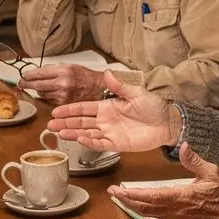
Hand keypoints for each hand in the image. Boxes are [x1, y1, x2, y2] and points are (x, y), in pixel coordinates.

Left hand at [20, 63, 104, 104]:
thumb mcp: (71, 66)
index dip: (29, 75)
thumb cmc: (86, 77)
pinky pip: (50, 100)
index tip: (23, 75)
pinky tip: (50, 93)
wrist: (99, 89)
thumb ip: (55, 69)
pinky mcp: (64, 105)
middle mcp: (62, 83)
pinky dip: (47, 96)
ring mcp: (63, 95)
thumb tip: (39, 72)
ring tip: (36, 87)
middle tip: (21, 83)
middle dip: (27, 84)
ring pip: (42, 93)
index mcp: (63, 71)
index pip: (40, 73)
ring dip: (38, 90)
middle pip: (38, 84)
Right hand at [48, 71, 178, 152]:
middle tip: (50, 125)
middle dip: (66, 123)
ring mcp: (110, 133)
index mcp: (108, 106)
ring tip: (59, 134)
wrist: (167, 123)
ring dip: (73, 134)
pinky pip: (100, 144)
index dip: (70, 110)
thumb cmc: (154, 107)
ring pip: (87, 134)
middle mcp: (106, 120)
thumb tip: (107, 73)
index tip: (57, 111)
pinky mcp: (118, 144)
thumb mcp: (136, 93)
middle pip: (81, 122)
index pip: (84, 108)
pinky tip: (80, 140)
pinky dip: (90, 143)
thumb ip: (119, 86)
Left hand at [108, 142, 218, 218]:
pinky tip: (141, 206)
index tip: (118, 191)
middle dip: (127, 201)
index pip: (151, 197)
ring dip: (134, 206)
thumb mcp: (211, 171)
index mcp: (182, 197)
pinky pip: (158, 217)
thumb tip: (183, 146)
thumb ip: (194, 160)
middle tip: (113, 194)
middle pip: (145, 207)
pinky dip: (145, 210)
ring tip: (122, 198)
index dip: (132, 195)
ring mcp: (178, 218)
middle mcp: (176, 210)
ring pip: (150, 214)